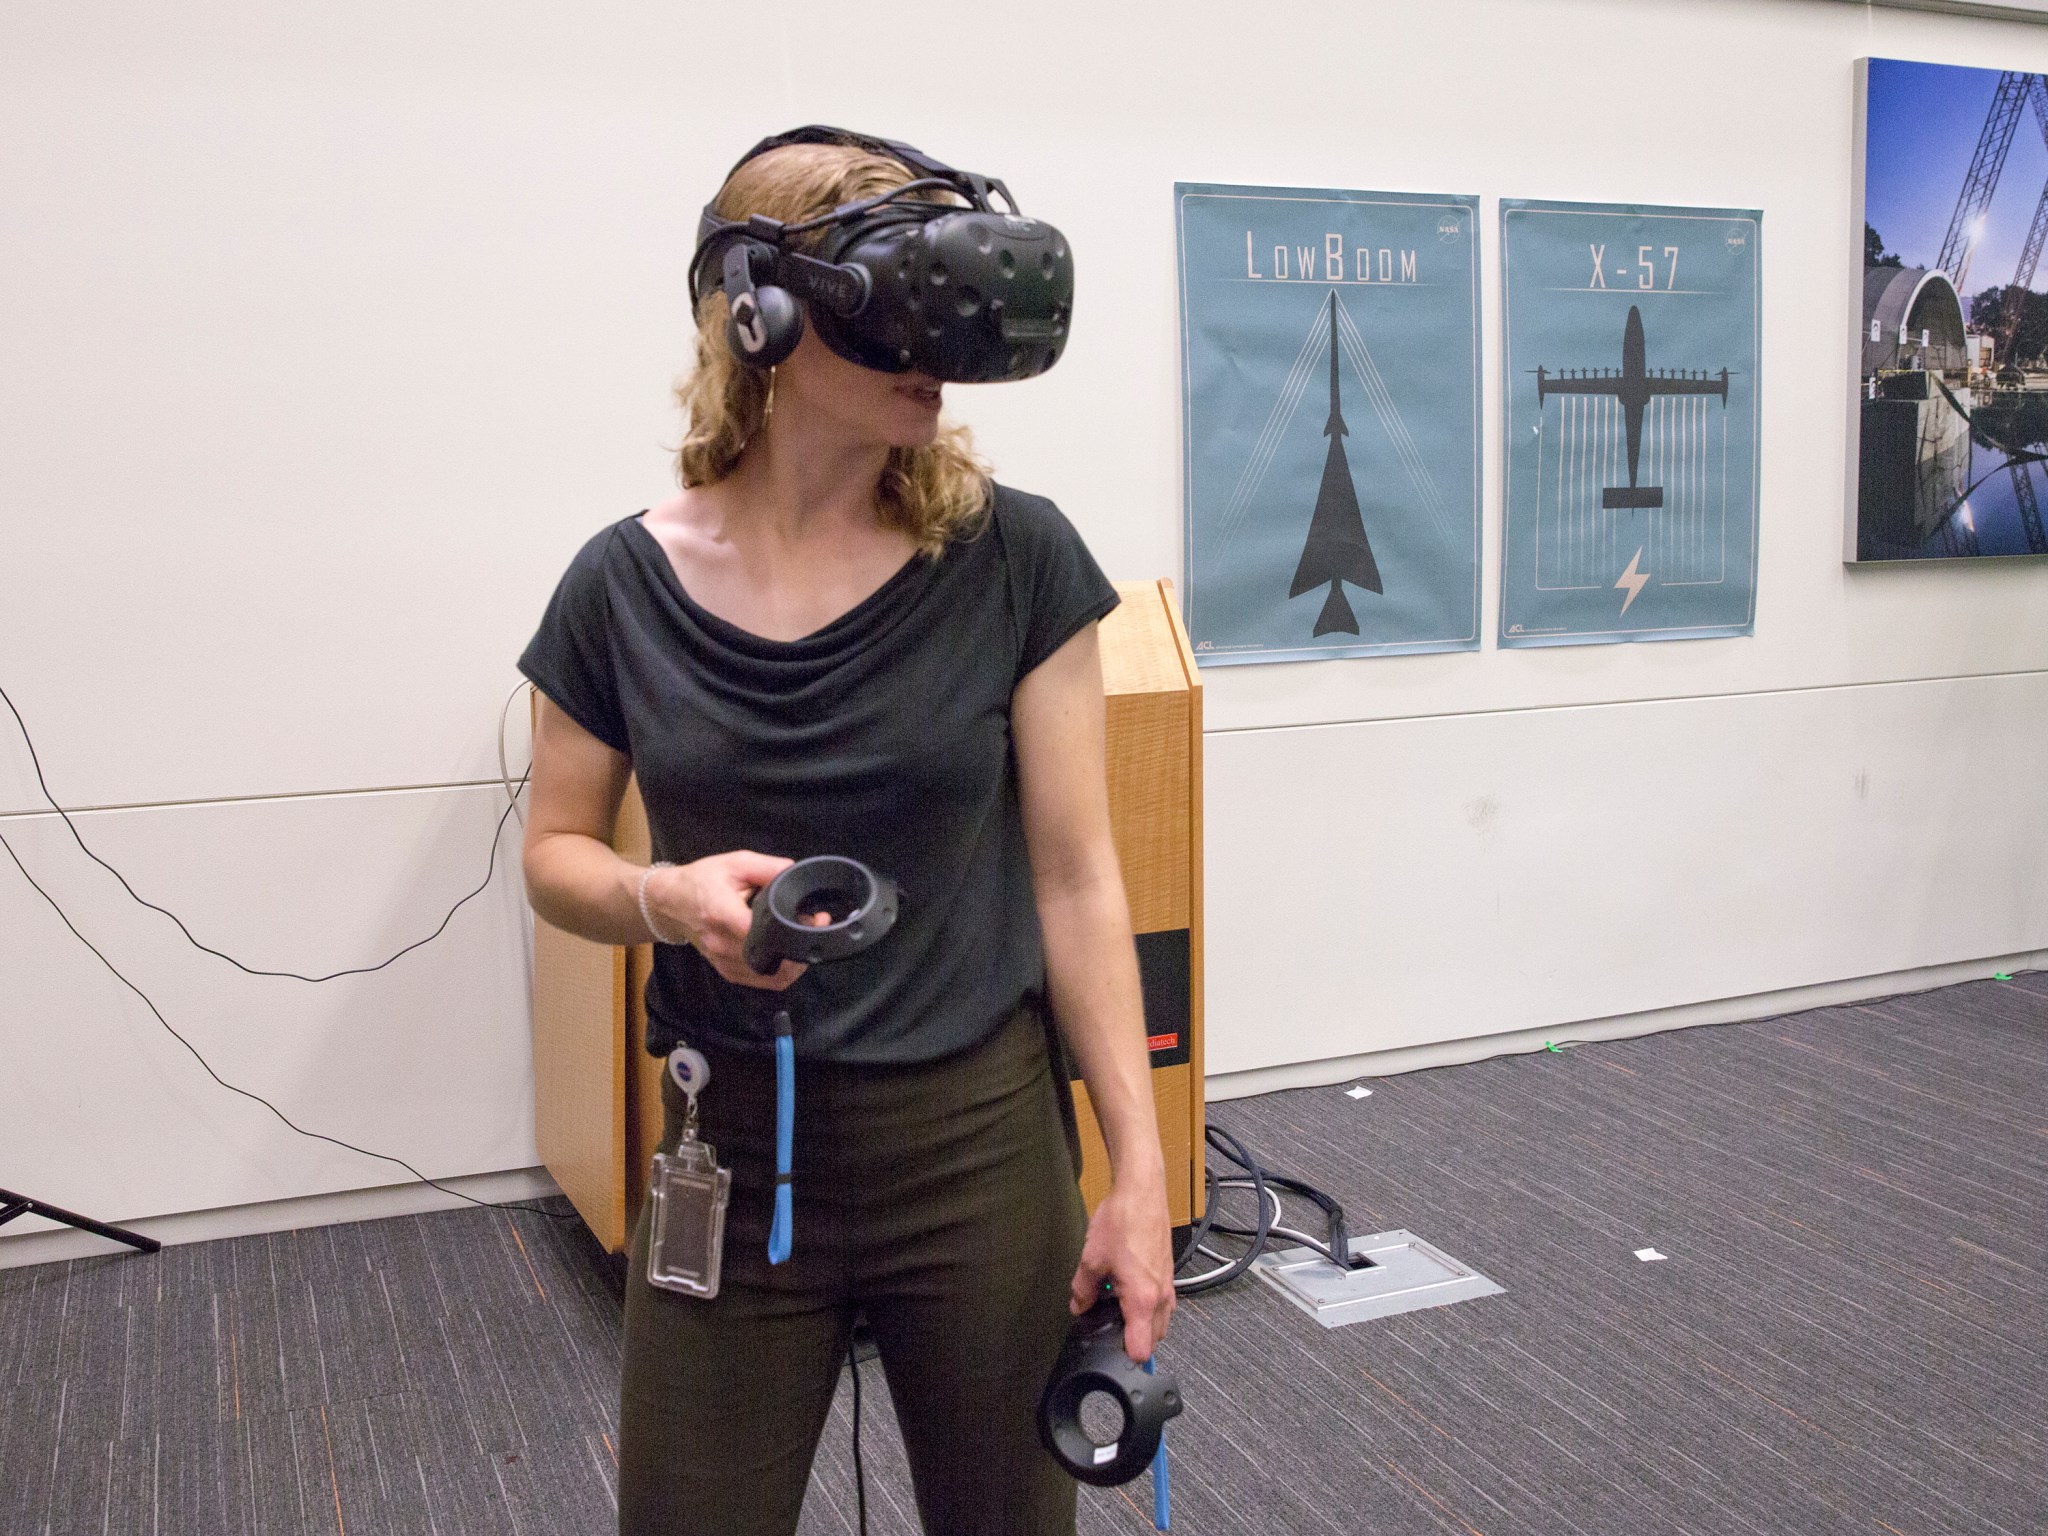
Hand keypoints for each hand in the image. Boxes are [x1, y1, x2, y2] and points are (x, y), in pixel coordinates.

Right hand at [644, 851, 808, 990]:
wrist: (671, 902)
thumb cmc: (702, 880)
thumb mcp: (735, 863)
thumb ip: (767, 867)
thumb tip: (794, 873)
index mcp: (722, 913)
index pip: (761, 934)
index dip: (792, 930)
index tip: (812, 918)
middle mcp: (722, 943)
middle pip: (770, 959)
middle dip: (799, 946)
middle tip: (813, 925)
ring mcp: (723, 961)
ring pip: (770, 977)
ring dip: (794, 962)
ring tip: (801, 938)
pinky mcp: (726, 971)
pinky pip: (760, 982)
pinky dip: (780, 972)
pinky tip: (786, 953)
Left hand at [1069, 1169, 1175, 1360]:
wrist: (1141, 1191)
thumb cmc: (1122, 1221)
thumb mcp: (1091, 1260)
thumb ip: (1082, 1291)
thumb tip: (1079, 1307)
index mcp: (1142, 1300)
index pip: (1142, 1350)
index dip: (1124, 1358)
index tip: (1108, 1353)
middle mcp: (1161, 1297)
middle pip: (1154, 1340)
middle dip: (1134, 1341)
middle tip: (1109, 1327)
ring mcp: (1168, 1285)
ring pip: (1161, 1322)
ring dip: (1143, 1323)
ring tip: (1118, 1305)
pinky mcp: (1168, 1273)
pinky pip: (1163, 1303)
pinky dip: (1149, 1305)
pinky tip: (1128, 1287)